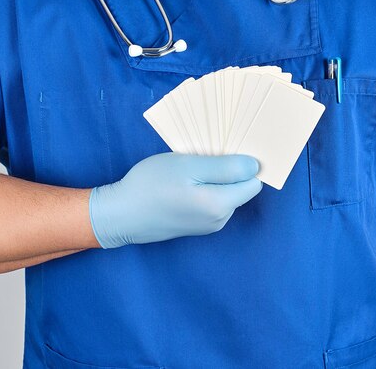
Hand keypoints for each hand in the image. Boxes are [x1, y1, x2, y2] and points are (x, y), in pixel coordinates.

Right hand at [89, 152, 262, 247]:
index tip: (227, 149)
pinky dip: (203, 190)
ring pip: (224, 195)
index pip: (253, 181)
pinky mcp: (195, 226)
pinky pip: (210, 202)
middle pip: (239, 188)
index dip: (244, 163)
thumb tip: (255, 167)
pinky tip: (183, 182)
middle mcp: (220, 219)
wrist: (121, 215)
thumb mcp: (188, 167)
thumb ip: (225, 167)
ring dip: (213, 179)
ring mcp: (208, 225)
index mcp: (221, 205)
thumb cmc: (151, 186)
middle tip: (203, 155)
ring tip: (189, 168)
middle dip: (228, 170)